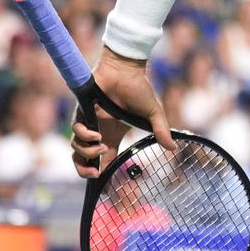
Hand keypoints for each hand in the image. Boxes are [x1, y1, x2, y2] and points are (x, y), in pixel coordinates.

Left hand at [70, 49, 176, 178]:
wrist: (126, 71)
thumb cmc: (139, 89)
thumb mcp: (152, 114)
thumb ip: (161, 131)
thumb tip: (174, 148)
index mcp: (112, 136)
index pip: (102, 161)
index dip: (101, 173)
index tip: (105, 179)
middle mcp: (98, 132)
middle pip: (82, 160)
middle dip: (84, 171)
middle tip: (96, 173)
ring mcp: (88, 123)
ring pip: (76, 148)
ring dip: (87, 153)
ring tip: (101, 147)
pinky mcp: (81, 112)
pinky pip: (76, 131)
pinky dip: (85, 136)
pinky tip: (97, 135)